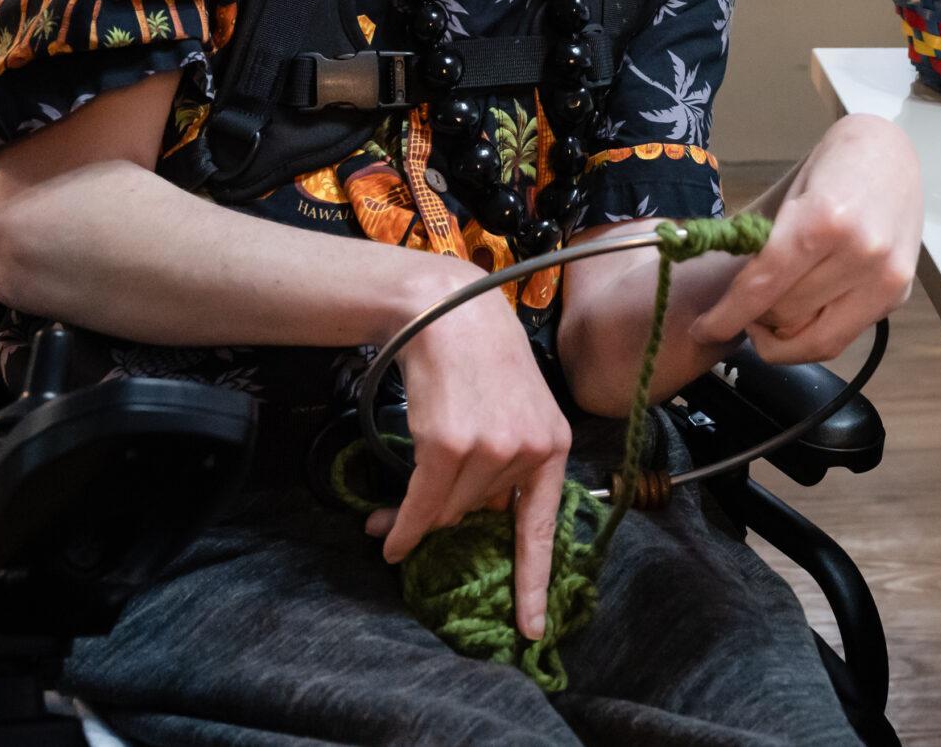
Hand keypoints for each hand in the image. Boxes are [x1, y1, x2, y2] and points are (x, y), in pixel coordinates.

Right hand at [366, 269, 574, 639]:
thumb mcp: (515, 407)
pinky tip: (387, 539)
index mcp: (552, 446)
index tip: (532, 629)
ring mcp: (490, 450)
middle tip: (414, 520)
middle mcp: (528, 451)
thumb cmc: (479, 357)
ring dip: (420, 514)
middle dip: (447, 519)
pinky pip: (423, 506)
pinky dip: (403, 527)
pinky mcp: (449, 446)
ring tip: (394, 509)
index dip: (533, 583)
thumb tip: (464, 520)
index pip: (542, 528)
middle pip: (479, 514)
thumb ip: (504, 464)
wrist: (448, 311)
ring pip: (448, 510)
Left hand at [687, 114, 922, 365]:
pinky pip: (842, 339)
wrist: (895, 152)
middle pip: (786, 316)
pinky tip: (801, 316)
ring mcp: (886, 279)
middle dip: (754, 320)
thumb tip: (722, 297)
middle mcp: (861, 254)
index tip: (703, 329)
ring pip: (815, 339)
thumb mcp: (789, 197)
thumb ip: (762, 247)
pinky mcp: (899, 296)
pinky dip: (812, 336)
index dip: (727, 316)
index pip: (763, 286)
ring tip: (770, 314)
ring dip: (782, 334)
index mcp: (824, 221)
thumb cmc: (834, 167)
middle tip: (741, 309)